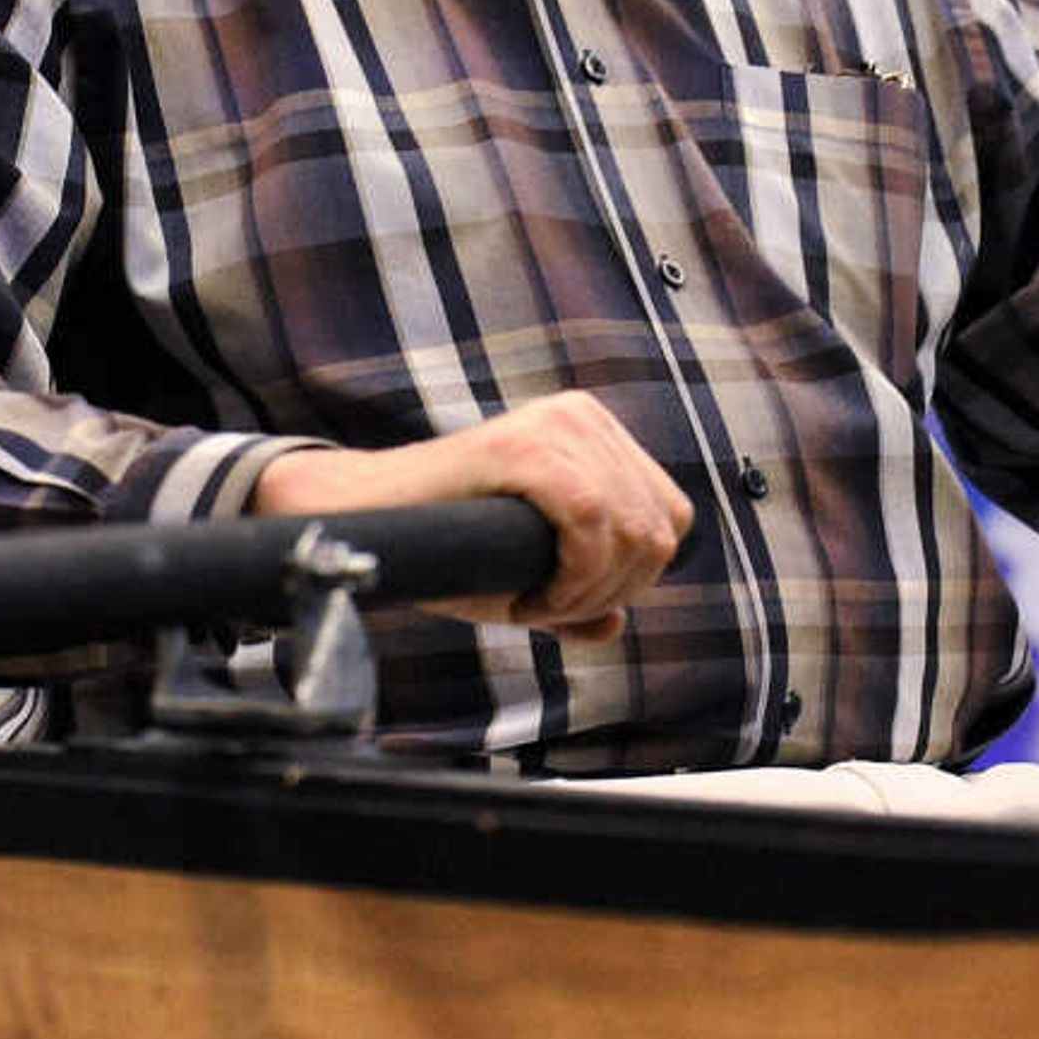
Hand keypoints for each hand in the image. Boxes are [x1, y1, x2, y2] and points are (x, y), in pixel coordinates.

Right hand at [251, 392, 693, 642]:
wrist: (369, 525)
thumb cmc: (447, 550)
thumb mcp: (530, 578)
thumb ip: (580, 599)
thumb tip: (618, 621)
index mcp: (594, 434)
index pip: (669, 516)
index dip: (635, 577)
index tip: (574, 603)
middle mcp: (582, 417)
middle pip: (657, 530)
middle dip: (612, 592)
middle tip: (550, 611)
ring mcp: (554, 424)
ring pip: (630, 530)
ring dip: (588, 593)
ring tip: (534, 605)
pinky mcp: (521, 445)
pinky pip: (590, 520)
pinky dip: (573, 578)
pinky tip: (532, 601)